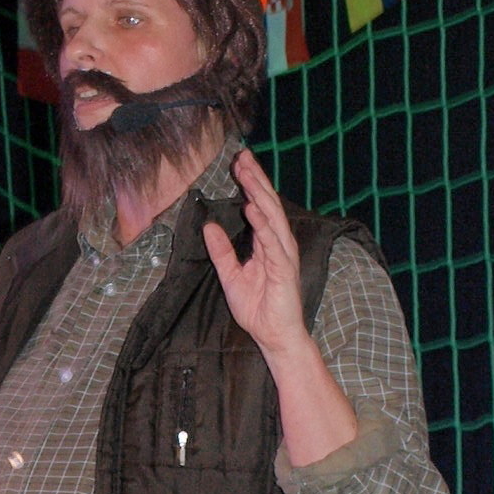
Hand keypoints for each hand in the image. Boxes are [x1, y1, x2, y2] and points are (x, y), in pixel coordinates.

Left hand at [202, 147, 305, 358]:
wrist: (274, 336)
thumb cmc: (258, 308)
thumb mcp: (230, 276)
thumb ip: (221, 252)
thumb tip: (209, 226)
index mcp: (266, 244)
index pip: (259, 207)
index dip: (249, 185)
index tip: (238, 164)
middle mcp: (278, 244)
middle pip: (267, 205)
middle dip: (255, 180)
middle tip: (242, 157)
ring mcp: (283, 255)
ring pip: (272, 217)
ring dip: (259, 194)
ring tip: (247, 174)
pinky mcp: (284, 269)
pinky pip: (272, 243)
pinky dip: (263, 224)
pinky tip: (253, 208)